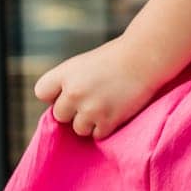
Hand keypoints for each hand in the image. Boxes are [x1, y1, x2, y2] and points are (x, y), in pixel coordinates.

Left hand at [33, 35, 164, 140]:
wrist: (147, 56)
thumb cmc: (118, 57)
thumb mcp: (85, 63)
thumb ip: (70, 83)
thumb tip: (62, 109)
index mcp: (65, 73)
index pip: (42, 92)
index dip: (56, 93)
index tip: (71, 89)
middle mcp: (73, 92)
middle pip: (60, 115)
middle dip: (74, 110)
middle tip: (95, 97)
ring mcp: (90, 108)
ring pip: (78, 128)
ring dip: (90, 121)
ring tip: (108, 104)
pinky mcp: (107, 121)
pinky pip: (98, 134)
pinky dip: (107, 126)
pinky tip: (117, 109)